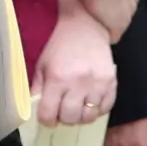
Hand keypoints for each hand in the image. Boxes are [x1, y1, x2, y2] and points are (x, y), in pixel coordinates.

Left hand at [33, 0, 117, 126]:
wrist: (86, 26)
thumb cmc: (61, 46)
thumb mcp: (42, 65)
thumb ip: (37, 90)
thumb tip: (34, 112)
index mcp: (57, 78)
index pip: (48, 115)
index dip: (46, 119)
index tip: (48, 114)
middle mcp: (78, 83)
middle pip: (70, 119)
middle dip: (64, 118)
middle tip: (63, 109)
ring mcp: (97, 84)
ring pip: (89, 117)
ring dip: (81, 115)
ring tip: (78, 105)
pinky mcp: (111, 82)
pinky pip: (106, 109)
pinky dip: (97, 109)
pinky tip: (91, 100)